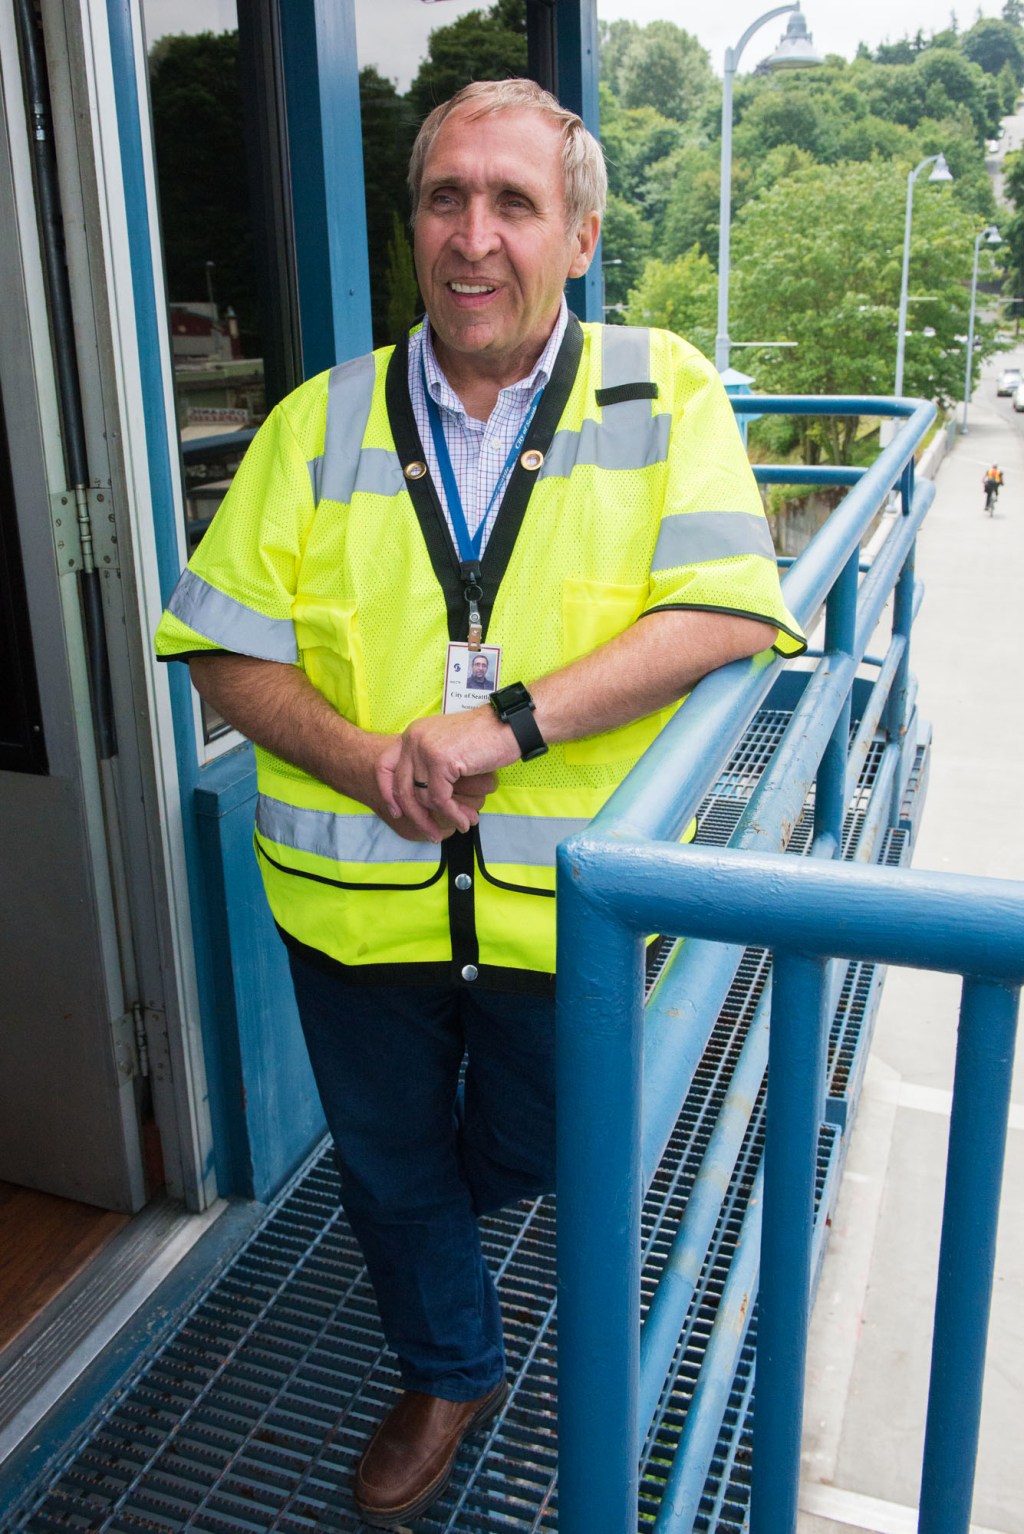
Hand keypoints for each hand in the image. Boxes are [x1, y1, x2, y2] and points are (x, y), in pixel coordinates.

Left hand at [377, 710, 516, 838]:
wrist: (508, 727)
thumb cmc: (484, 739)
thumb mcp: (447, 747)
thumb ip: (429, 765)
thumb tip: (418, 798)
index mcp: (412, 735)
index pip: (384, 766)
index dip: (387, 792)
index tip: (397, 812)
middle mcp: (413, 739)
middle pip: (402, 787)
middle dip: (416, 816)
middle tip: (431, 833)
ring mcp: (425, 749)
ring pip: (422, 797)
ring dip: (442, 818)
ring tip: (461, 825)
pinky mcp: (440, 760)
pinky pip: (440, 799)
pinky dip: (453, 814)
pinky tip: (465, 820)